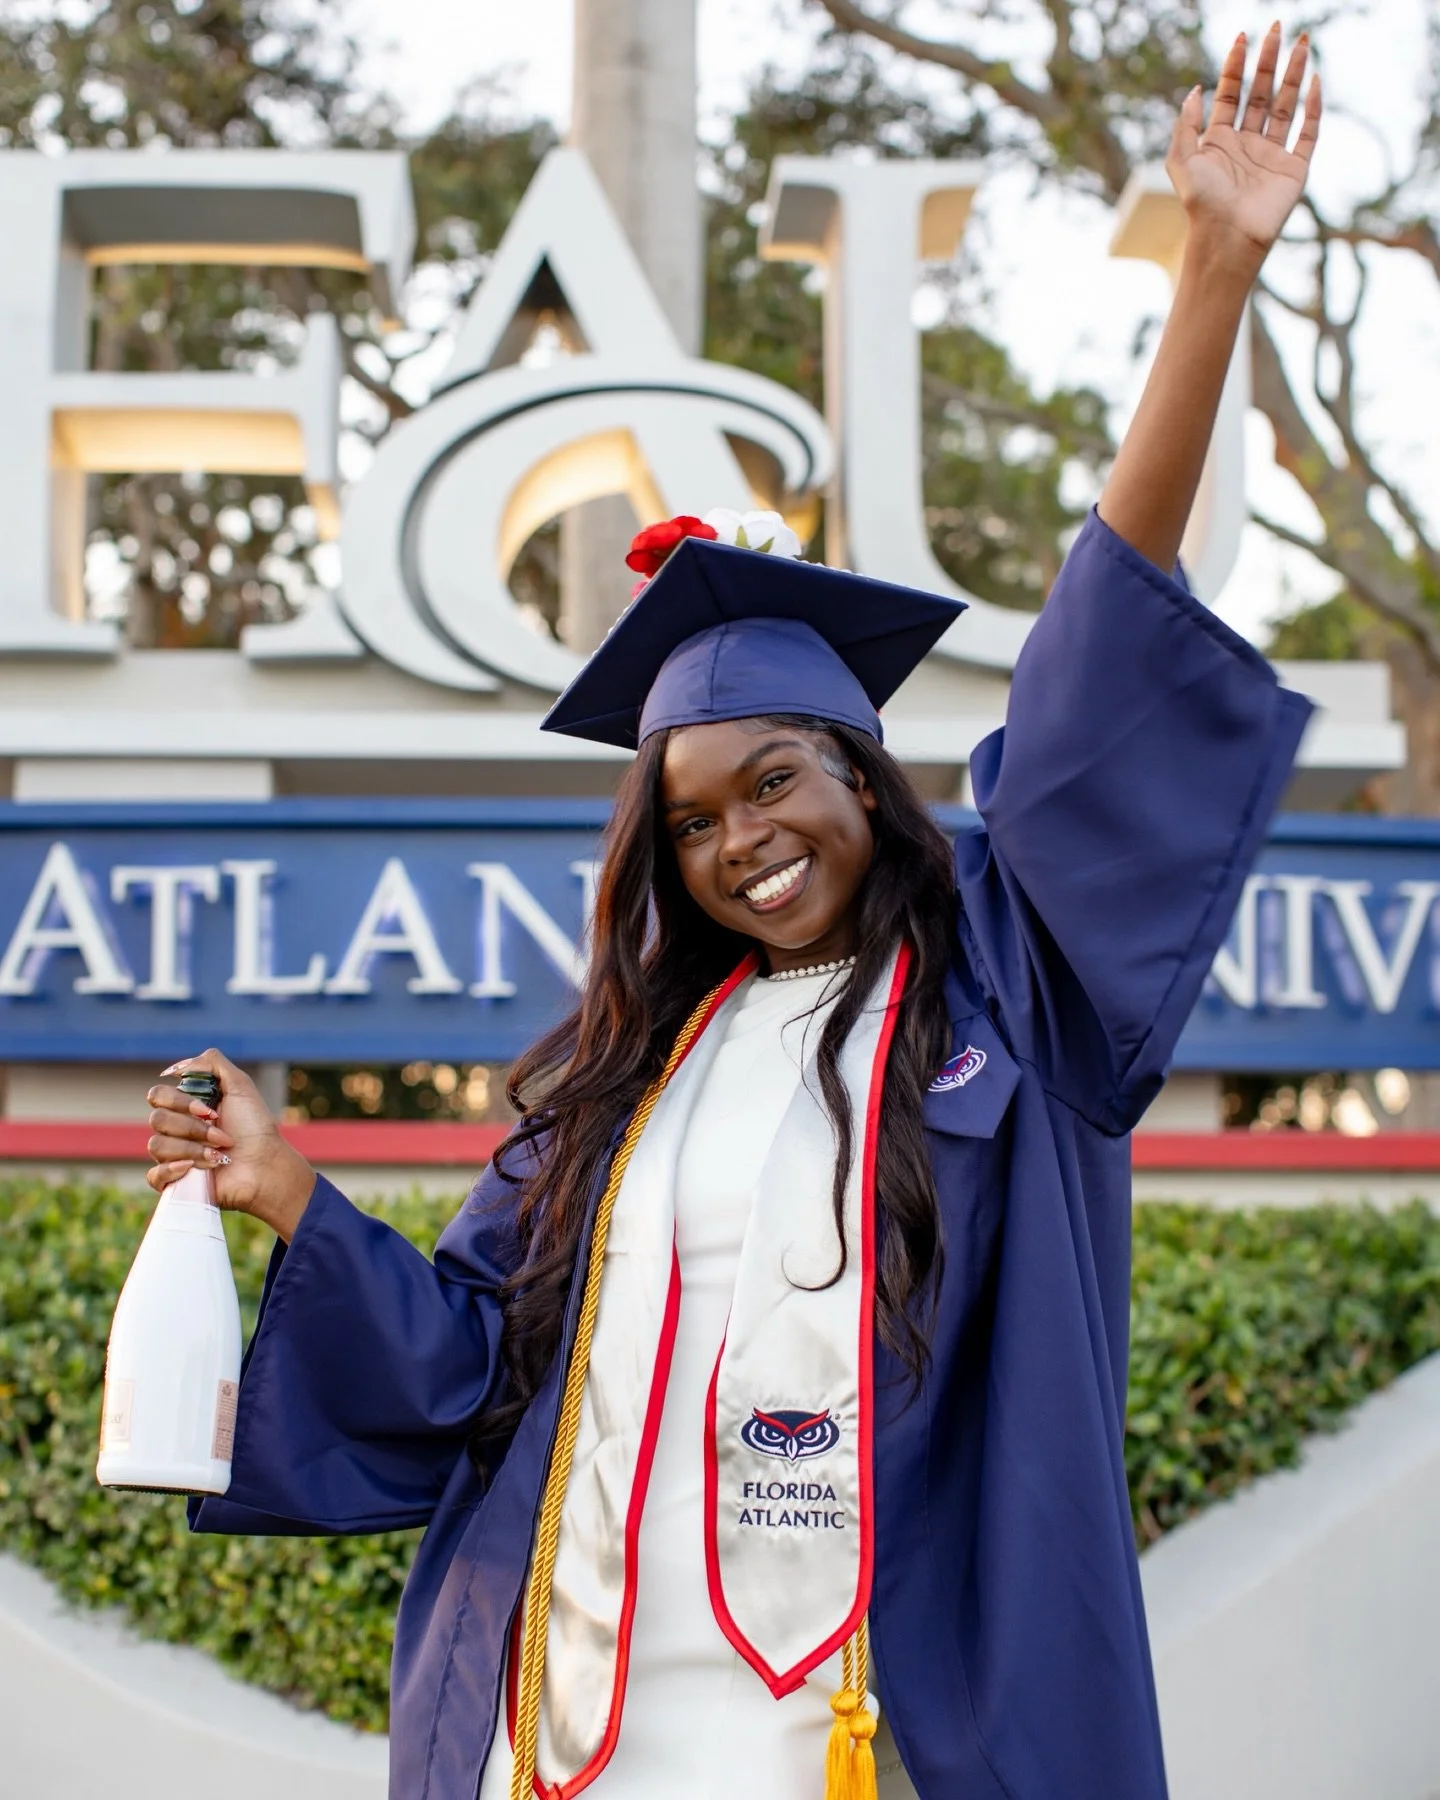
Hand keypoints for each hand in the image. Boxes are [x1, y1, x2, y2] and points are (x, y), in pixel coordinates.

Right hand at [145, 1049, 315, 1240]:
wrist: (266, 1166)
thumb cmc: (255, 1128)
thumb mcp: (240, 1086)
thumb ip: (212, 1064)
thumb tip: (176, 1068)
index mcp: (187, 1107)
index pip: (158, 1095)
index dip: (180, 1102)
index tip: (211, 1111)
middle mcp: (177, 1129)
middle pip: (157, 1119)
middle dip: (193, 1128)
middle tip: (222, 1135)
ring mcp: (174, 1156)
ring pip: (157, 1145)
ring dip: (193, 1149)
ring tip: (220, 1155)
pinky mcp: (175, 1181)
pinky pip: (153, 1175)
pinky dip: (173, 1171)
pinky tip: (193, 1169)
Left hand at [1167, 25, 1321, 267]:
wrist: (1228, 238)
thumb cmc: (1202, 204)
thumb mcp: (1182, 160)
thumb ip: (1185, 125)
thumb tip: (1195, 90)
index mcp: (1219, 141)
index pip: (1230, 94)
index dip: (1235, 65)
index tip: (1243, 36)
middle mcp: (1246, 144)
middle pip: (1260, 92)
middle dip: (1268, 60)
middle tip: (1278, 27)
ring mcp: (1271, 155)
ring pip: (1285, 105)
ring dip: (1293, 73)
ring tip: (1301, 41)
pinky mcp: (1294, 169)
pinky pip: (1308, 132)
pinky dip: (1313, 108)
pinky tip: (1314, 82)